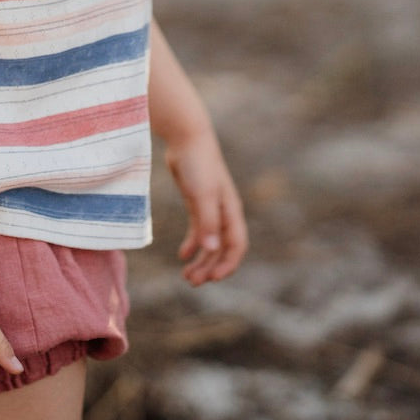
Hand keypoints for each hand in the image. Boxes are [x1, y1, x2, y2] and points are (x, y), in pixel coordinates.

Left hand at [164, 128, 248, 285]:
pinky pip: (198, 229)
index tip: (212, 278)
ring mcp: (210, 206)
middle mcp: (224, 211)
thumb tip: (212, 250)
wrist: (187, 137)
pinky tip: (182, 255)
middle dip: (210, 267)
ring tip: (187, 275)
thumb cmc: (198, 164)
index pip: (237, 245)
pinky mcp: (197, 201)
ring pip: (210, 241)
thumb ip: (207, 222)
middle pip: (222, 248)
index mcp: (231, 211)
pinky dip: (192, 244)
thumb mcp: (202, 195)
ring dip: (201, 260)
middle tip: (192, 282)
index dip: (227, 264)